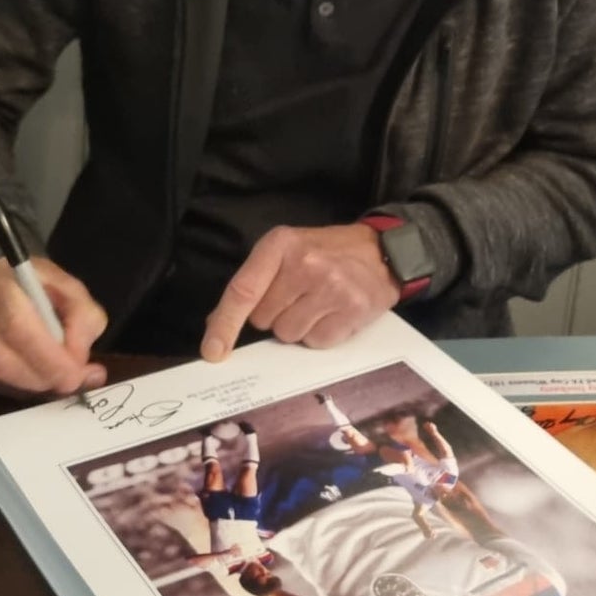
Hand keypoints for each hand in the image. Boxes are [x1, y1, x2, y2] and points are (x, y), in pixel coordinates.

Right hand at [0, 256, 106, 397]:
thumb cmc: (38, 284)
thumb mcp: (70, 288)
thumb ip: (84, 317)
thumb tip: (79, 359)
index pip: (17, 327)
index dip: (48, 358)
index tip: (76, 373)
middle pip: (2, 360)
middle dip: (44, 379)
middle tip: (73, 383)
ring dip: (35, 387)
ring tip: (61, 381)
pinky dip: (23, 389)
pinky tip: (41, 380)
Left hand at [201, 224, 398, 360]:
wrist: (382, 251)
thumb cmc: (326, 253)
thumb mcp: (286, 252)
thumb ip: (253, 284)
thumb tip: (216, 327)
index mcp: (280, 245)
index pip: (243, 290)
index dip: (225, 324)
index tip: (212, 351)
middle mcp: (305, 264)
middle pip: (264, 320)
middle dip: (275, 315)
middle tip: (298, 296)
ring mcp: (331, 287)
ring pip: (289, 335)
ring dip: (299, 326)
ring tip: (318, 303)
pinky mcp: (353, 309)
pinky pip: (317, 342)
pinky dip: (321, 334)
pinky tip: (334, 313)